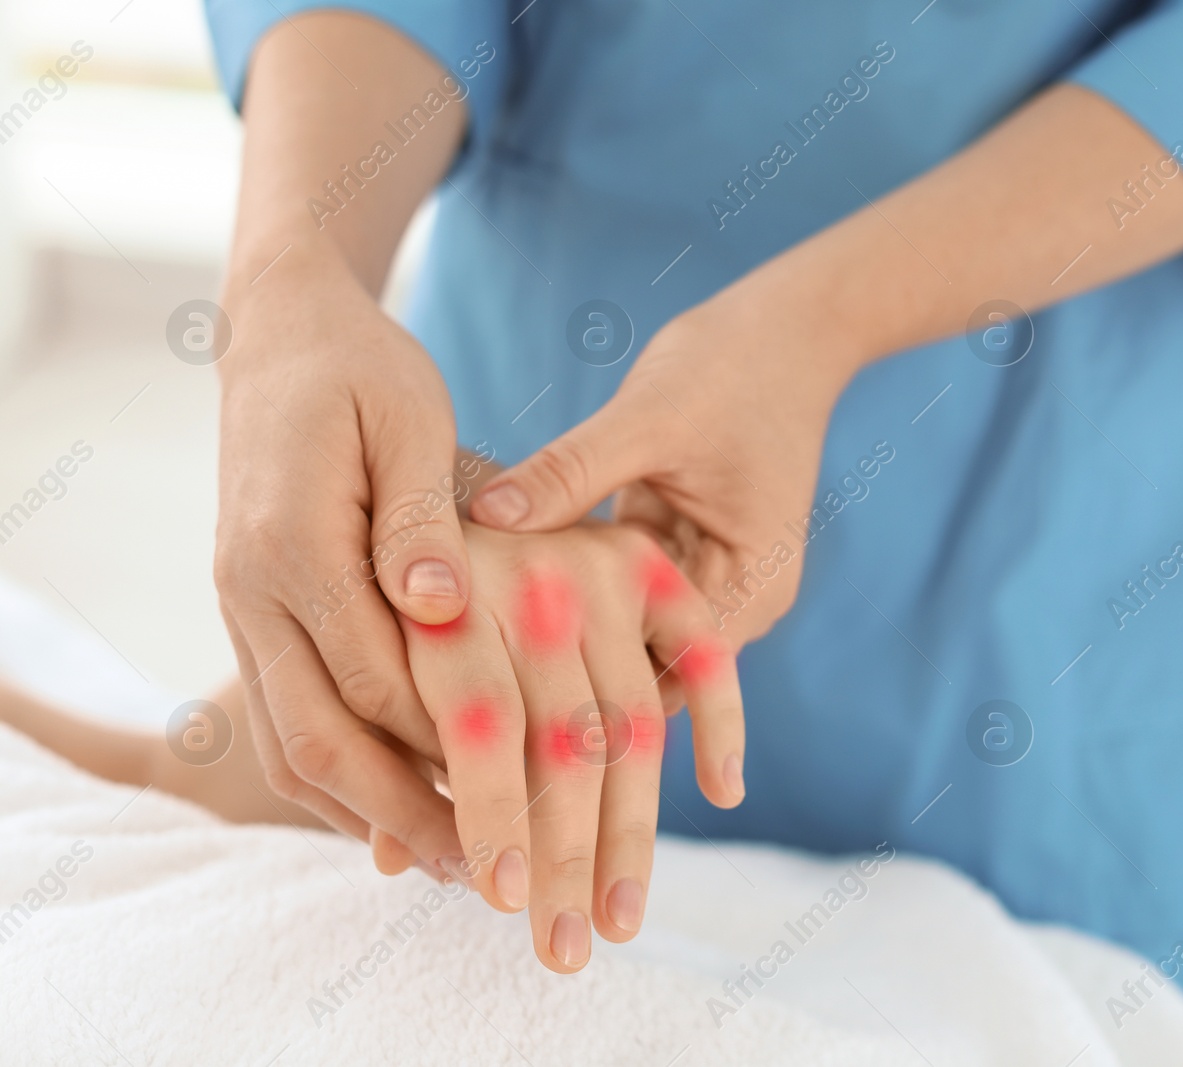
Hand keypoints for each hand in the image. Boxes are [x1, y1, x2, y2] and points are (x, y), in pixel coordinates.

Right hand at [213, 250, 473, 868]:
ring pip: (290, 745)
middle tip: (488, 880)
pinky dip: (337, 777)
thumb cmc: (363, 368)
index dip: (448, 750)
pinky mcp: (254, 614)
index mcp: (295, 541)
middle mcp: (252, 589)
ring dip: (368, 813)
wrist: (279, 334)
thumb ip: (422, 517)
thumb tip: (441, 606)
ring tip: (455, 865)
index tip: (522, 809)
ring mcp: (242, 607)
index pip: (376, 678)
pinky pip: (283, 718)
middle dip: (405, 817)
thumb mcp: (407, 418)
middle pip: (321, 738)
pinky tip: (399, 812)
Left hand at [392, 519, 743, 971]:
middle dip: (567, 856)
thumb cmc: (385, 563)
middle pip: (565, 739)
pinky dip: (721, 720)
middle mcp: (533, 577)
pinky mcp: (648, 563)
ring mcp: (601, 568)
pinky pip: (702, 653)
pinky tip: (725, 793)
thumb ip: (389, 738)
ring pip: (632, 722)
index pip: (482, 725)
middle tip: (565, 947)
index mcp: (448, 595)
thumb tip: (399, 859)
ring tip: (622, 919)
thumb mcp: (369, 638)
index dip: (493, 817)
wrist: (412, 437)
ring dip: (633, 832)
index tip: (498, 902)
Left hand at [468, 292, 856, 656]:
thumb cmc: (734, 368)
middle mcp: (736, 596)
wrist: (783, 328)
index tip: (515, 690)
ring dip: (566, 625)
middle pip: (648, 665)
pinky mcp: (675, 546)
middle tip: (482, 674)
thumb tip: (484, 517)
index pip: (674, 676)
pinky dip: (572, 581)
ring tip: (484, 634)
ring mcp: (705, 573)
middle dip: (572, 668)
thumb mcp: (648, 419)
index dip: (596, 689)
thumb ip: (570, 472)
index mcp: (752, 586)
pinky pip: (618, 584)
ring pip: (627, 629)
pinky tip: (508, 580)